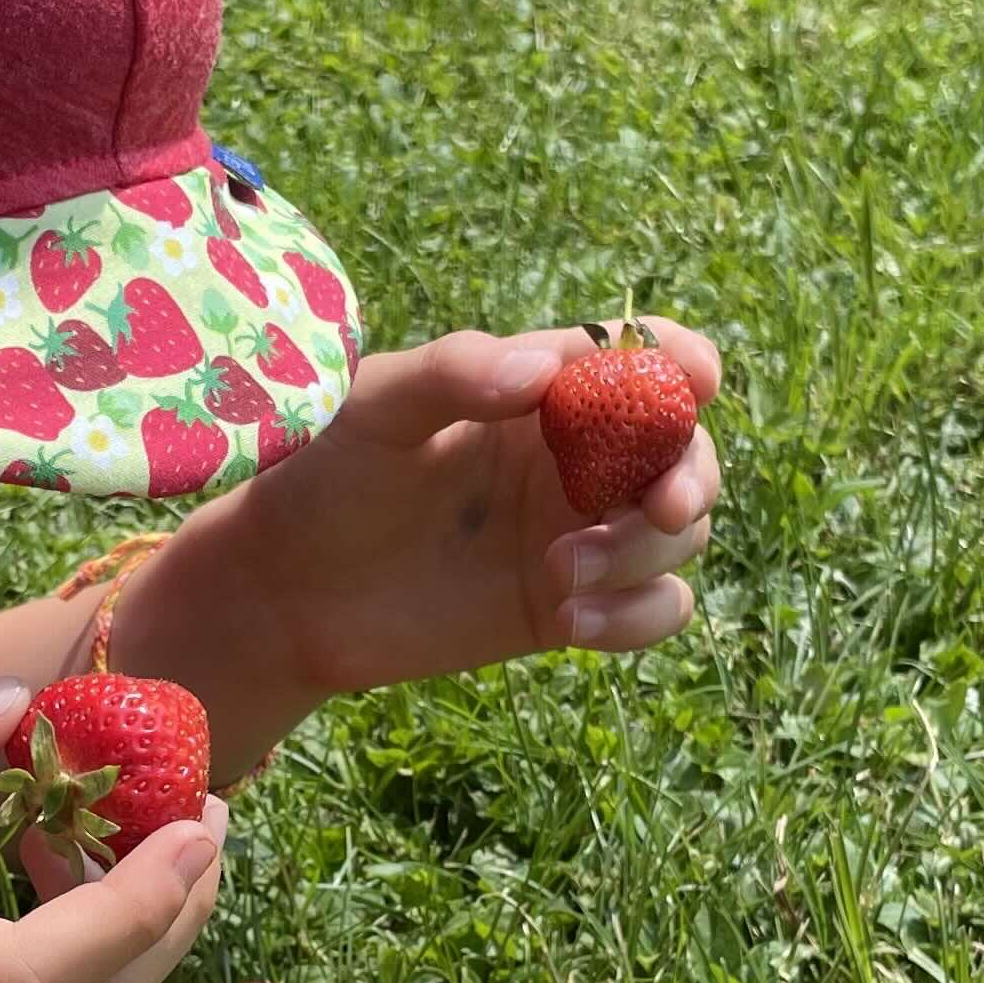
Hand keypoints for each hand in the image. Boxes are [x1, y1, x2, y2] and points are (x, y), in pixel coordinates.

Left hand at [213, 318, 720, 699]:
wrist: (287, 592)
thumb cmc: (324, 477)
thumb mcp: (375, 408)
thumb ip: (454, 373)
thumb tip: (546, 372)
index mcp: (539, 391)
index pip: (641, 360)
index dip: (682, 363)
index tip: (696, 380)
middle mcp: (572, 458)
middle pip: (684, 452)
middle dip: (692, 474)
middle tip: (662, 507)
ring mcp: (578, 533)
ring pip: (678, 536)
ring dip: (644, 555)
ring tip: (560, 576)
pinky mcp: (571, 607)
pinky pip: (655, 609)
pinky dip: (638, 616)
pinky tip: (572, 622)